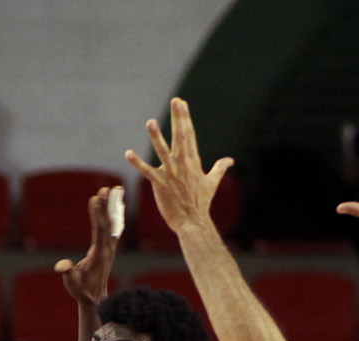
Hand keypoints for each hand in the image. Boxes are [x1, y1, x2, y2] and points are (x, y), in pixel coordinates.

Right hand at [54, 187, 119, 305]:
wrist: (95, 298)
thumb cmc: (81, 290)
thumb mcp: (72, 283)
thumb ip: (67, 273)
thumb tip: (62, 266)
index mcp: (99, 255)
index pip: (100, 231)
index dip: (98, 215)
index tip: (95, 198)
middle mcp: (108, 249)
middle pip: (108, 223)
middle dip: (106, 205)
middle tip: (106, 188)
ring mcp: (110, 248)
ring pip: (113, 223)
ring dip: (113, 206)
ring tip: (114, 189)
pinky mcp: (108, 248)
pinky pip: (113, 227)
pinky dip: (115, 214)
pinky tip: (117, 204)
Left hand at [126, 97, 233, 236]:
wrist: (193, 222)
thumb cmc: (201, 203)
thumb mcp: (212, 183)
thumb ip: (219, 168)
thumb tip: (230, 160)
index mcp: (193, 161)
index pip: (189, 135)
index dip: (185, 118)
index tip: (181, 104)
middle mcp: (183, 165)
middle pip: (180, 137)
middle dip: (178, 119)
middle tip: (175, 101)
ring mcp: (172, 174)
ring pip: (163, 152)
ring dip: (156, 137)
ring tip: (149, 122)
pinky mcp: (160, 185)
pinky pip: (147, 172)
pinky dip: (137, 163)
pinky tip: (128, 153)